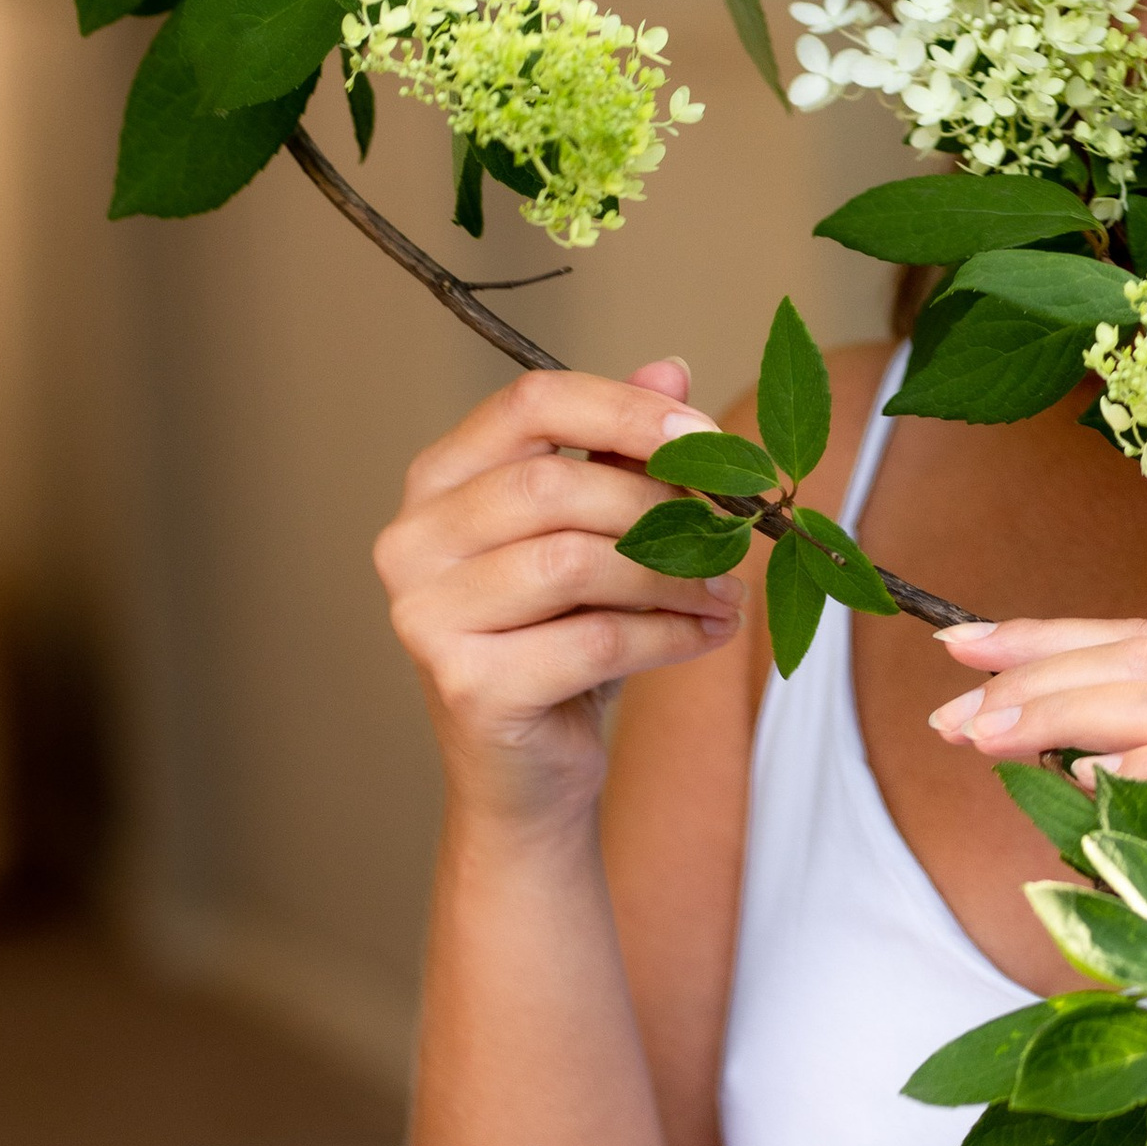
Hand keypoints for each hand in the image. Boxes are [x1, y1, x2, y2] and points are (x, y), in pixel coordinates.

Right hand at [376, 358, 745, 829]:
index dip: (626, 409)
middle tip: (735, 534)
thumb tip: (670, 368)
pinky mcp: (466, 686)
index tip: (707, 437)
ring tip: (725, 593)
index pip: (529, 402)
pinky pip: (593, 640)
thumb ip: (622, 453)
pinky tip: (705, 635)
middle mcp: (411, 540)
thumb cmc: (561, 641)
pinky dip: (668, 635)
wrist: (528, 777)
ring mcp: (425, 616)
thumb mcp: (597, 535)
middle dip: (663, 506)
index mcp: (438, 481)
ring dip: (675, 575)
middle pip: (555, 482)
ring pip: (576, 561)